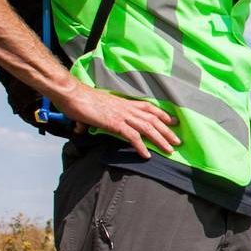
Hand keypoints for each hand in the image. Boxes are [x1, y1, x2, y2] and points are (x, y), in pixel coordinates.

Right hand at [53, 82, 180, 159]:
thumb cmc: (80, 100)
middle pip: (153, 119)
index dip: (162, 114)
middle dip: (167, 131)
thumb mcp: (95, 107)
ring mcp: (122, 115)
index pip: (149, 107)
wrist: (72, 94)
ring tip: (169, 150)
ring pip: (147, 128)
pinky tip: (146, 155)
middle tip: (178, 141)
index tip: (173, 121)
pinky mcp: (115, 123)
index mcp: (124, 102)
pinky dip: (141, 146)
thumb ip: (94, 118)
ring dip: (160, 140)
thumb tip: (82, 129)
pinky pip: (132, 136)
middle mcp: (126, 108)